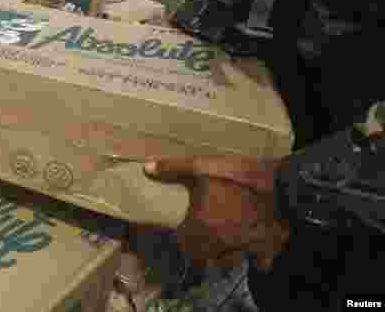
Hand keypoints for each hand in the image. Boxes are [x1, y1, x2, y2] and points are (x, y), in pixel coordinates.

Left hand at [144, 155, 289, 270]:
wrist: (282, 186)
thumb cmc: (239, 176)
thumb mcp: (203, 166)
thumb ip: (173, 168)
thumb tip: (146, 168)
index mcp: (202, 225)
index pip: (183, 244)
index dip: (181, 238)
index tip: (182, 230)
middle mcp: (220, 242)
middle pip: (204, 258)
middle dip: (199, 251)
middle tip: (199, 239)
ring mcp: (244, 247)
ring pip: (228, 262)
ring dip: (222, 257)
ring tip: (221, 245)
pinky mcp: (266, 247)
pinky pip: (260, 261)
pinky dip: (256, 258)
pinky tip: (254, 249)